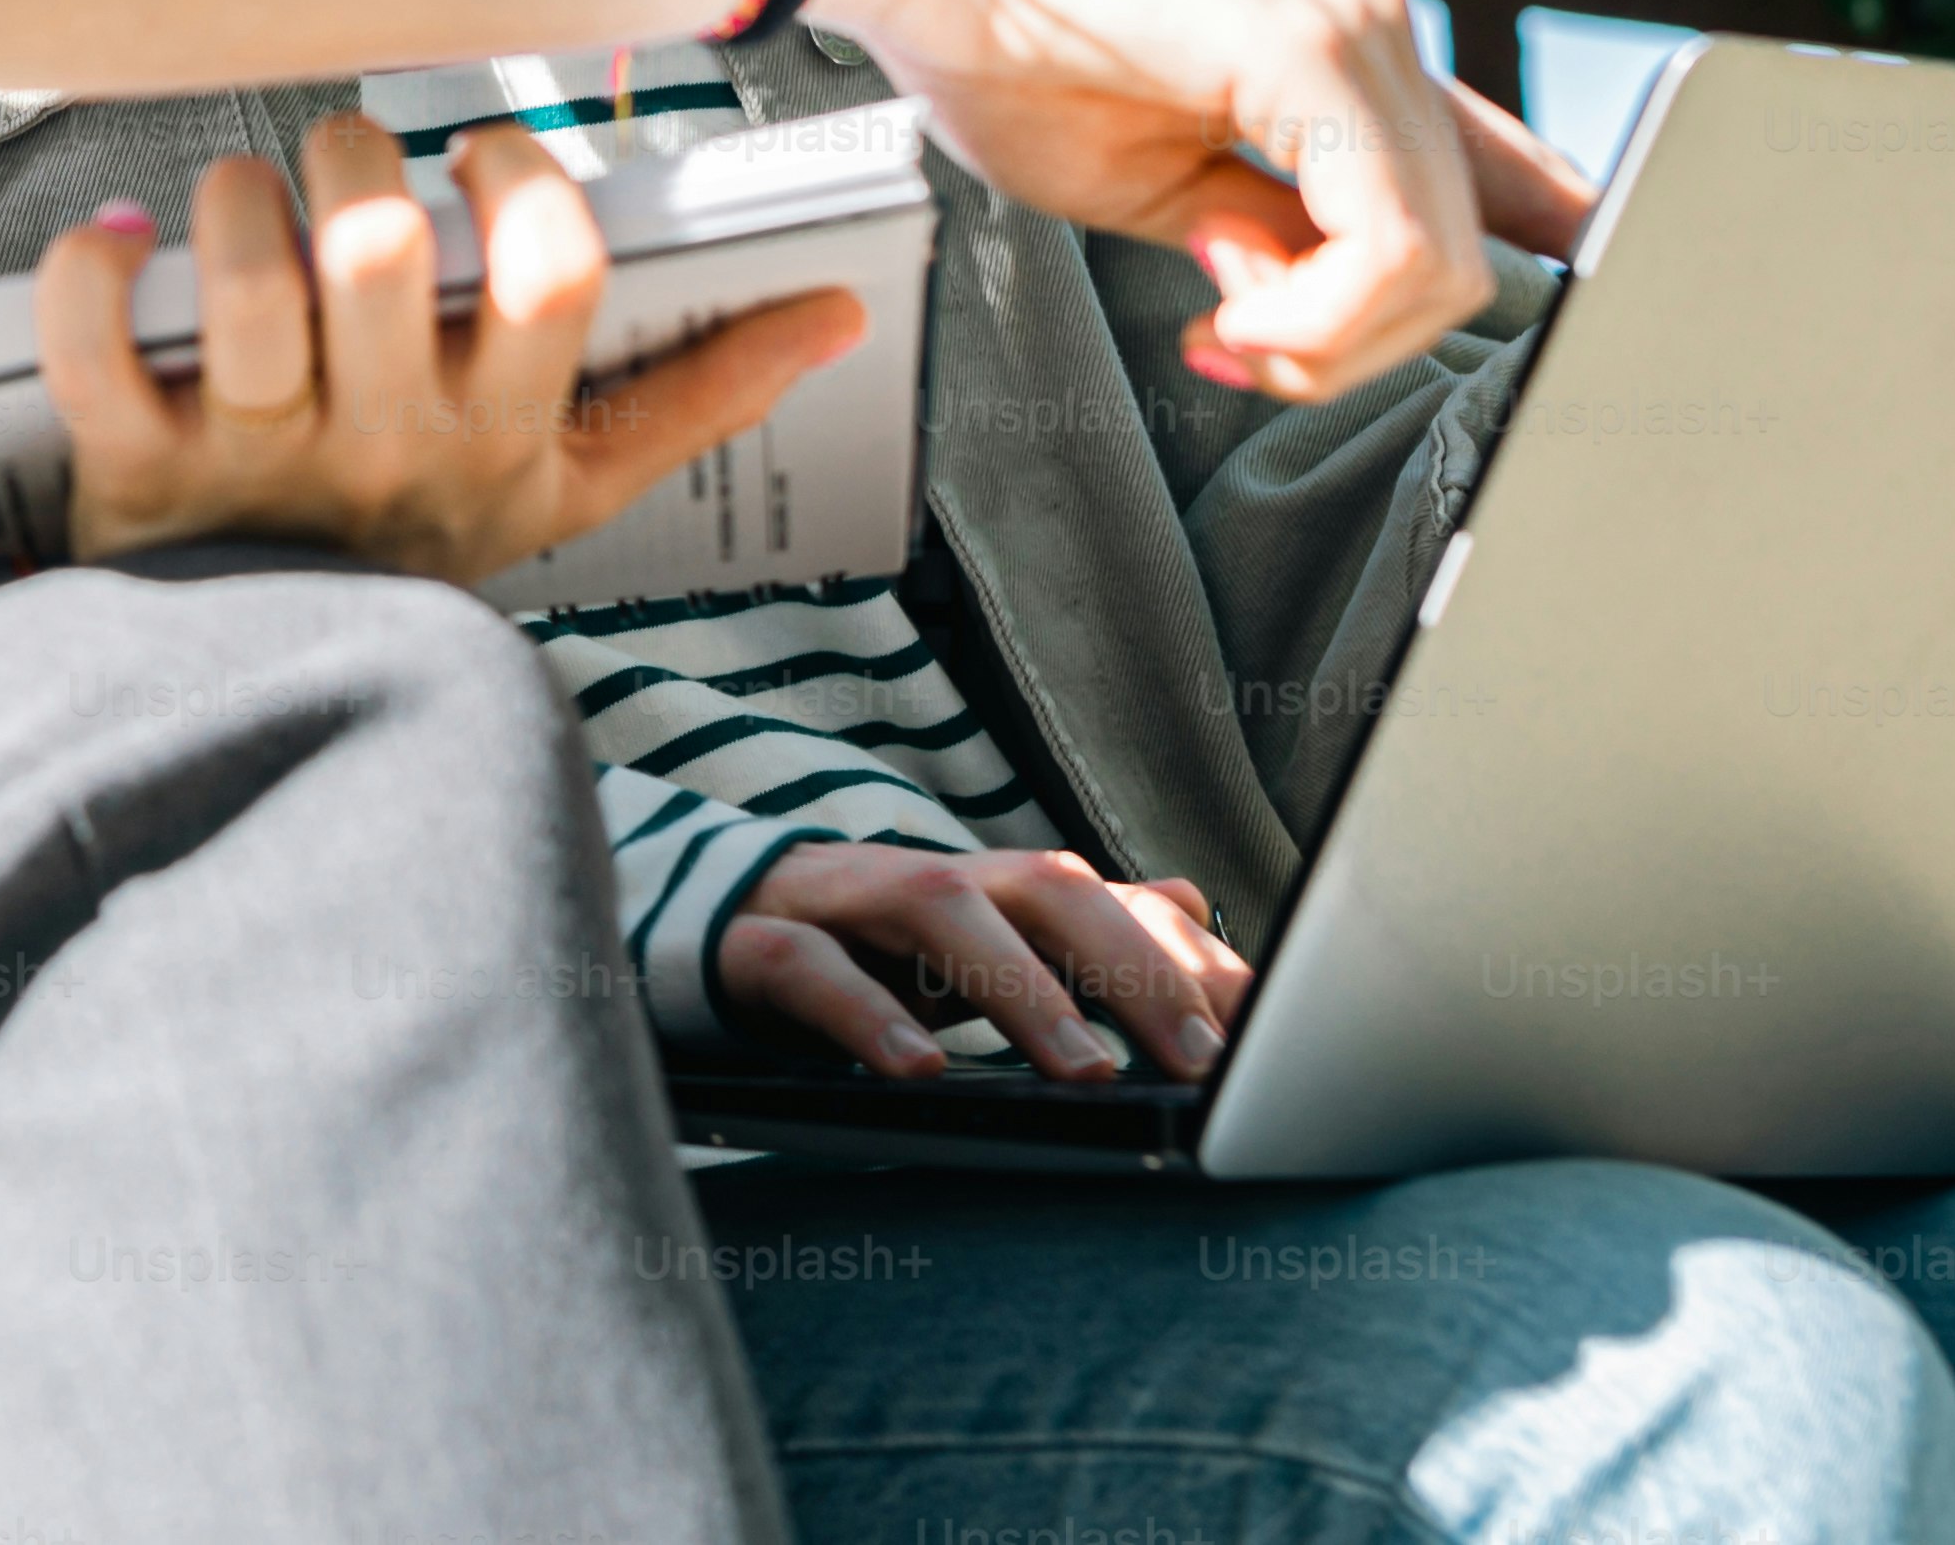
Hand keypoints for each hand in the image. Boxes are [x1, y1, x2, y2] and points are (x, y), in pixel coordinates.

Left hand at [33, 112, 862, 582]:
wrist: (275, 690)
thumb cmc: (421, 548)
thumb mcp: (579, 487)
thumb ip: (702, 393)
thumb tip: (836, 315)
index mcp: (502, 429)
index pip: (552, 271)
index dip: (521, 178)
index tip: (485, 157)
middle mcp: (386, 438)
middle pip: (379, 246)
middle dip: (356, 159)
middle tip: (343, 167)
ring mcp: (257, 452)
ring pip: (245, 277)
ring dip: (233, 199)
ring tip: (240, 202)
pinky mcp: (133, 467)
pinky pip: (92, 347)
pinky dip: (86, 275)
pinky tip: (115, 245)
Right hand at [720, 841, 1250, 1082]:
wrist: (692, 925)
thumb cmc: (857, 953)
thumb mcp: (970, 949)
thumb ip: (1073, 931)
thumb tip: (1194, 905)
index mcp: (990, 890)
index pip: (1109, 901)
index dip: (1189, 961)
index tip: (1262, 1036)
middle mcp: (931, 881)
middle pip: (1044, 887)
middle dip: (1130, 966)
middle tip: (1200, 1058)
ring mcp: (840, 902)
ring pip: (938, 909)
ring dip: (1020, 985)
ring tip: (1084, 1069)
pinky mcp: (755, 945)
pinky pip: (810, 966)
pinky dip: (865, 1014)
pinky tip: (918, 1073)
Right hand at [794, 0, 1595, 404]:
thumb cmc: (998, 49)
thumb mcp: (1161, 182)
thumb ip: (1270, 237)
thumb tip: (1320, 302)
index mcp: (1342, 42)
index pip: (1499, 173)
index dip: (1492, 273)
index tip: (1360, 351)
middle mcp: (1373, 14)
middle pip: (1460, 248)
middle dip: (1347, 343)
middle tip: (1226, 346)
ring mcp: (1357, 20)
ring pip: (1441, 258)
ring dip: (1327, 338)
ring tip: (1215, 324)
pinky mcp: (1316, 46)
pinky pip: (1388, 244)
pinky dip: (1317, 317)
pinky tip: (1228, 312)